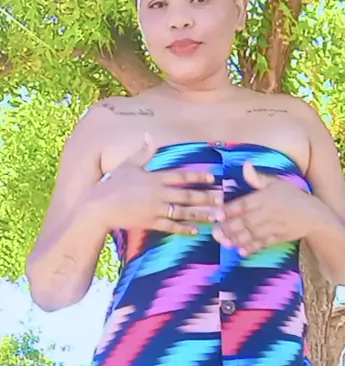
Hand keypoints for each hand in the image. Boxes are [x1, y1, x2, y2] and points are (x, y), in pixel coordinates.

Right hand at [97, 133, 222, 234]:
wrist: (99, 206)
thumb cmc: (113, 183)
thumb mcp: (128, 164)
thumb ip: (143, 152)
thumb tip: (149, 135)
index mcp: (154, 178)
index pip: (180, 176)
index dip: (198, 177)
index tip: (213, 178)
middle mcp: (157, 194)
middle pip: (186, 195)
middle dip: (206, 197)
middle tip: (223, 199)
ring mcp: (154, 210)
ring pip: (182, 212)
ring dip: (201, 214)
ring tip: (216, 216)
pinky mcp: (150, 223)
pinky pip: (170, 227)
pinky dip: (183, 229)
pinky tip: (196, 231)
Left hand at [211, 161, 315, 254]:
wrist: (313, 215)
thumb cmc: (292, 196)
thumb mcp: (276, 182)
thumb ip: (258, 177)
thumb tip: (245, 164)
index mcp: (265, 197)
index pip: (244, 204)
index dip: (229, 210)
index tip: (217, 214)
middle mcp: (268, 212)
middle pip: (246, 221)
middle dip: (229, 228)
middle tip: (215, 232)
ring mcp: (274, 226)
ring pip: (252, 234)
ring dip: (237, 239)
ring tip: (224, 242)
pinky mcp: (278, 237)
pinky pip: (263, 243)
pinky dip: (252, 248)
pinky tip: (240, 251)